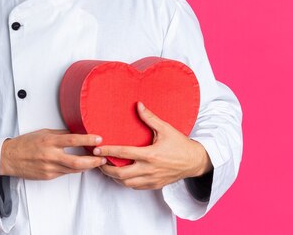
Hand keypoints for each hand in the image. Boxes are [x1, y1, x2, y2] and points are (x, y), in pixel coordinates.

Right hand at [0, 129, 106, 179]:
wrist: (10, 158)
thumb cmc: (26, 143)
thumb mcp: (43, 133)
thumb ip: (60, 134)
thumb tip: (76, 133)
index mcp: (49, 141)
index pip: (72, 140)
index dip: (87, 140)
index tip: (99, 139)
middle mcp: (50, 155)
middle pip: (78, 162)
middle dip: (93, 161)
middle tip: (103, 158)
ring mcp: (50, 168)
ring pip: (74, 170)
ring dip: (87, 166)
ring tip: (97, 162)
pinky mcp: (48, 176)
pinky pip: (65, 173)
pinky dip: (75, 169)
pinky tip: (81, 166)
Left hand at [93, 102, 212, 189]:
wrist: (195, 161)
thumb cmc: (180, 144)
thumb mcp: (166, 128)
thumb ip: (150, 118)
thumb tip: (138, 105)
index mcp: (150, 154)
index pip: (123, 153)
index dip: (108, 151)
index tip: (96, 149)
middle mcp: (149, 169)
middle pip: (121, 174)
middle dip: (106, 168)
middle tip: (97, 161)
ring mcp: (152, 179)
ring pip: (127, 183)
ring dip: (114, 177)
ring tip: (106, 167)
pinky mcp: (155, 185)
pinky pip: (136, 187)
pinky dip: (126, 182)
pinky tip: (121, 175)